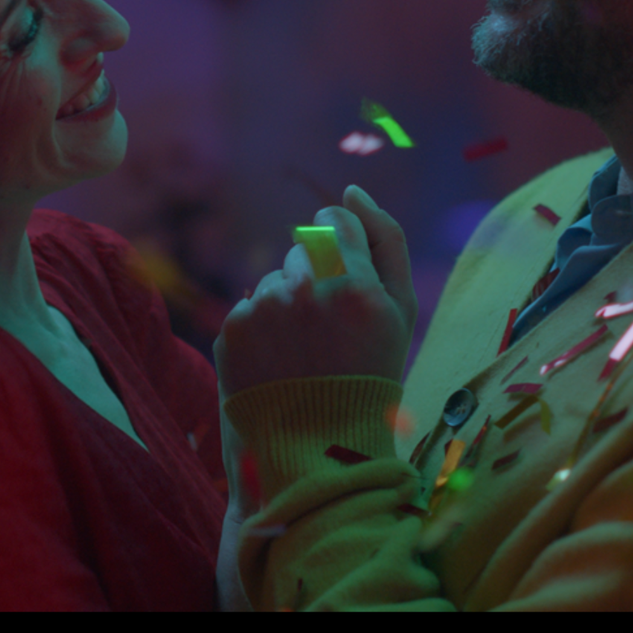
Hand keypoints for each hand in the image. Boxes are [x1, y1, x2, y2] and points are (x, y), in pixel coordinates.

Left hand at [213, 185, 415, 398]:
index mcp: (353, 284)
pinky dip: (262, 329)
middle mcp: (306, 290)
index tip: (341, 269)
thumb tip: (352, 190)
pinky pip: (250, 308)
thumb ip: (385, 240)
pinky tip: (278, 361)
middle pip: (304, 250)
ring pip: (275, 281)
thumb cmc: (370, 371)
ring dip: (287, 305)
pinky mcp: (232, 330)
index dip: (339, 240)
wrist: (320, 443)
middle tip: (328, 329)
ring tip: (303, 351)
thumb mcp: (400, 310)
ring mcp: (265, 311)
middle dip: (315, 278)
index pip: (333, 219)